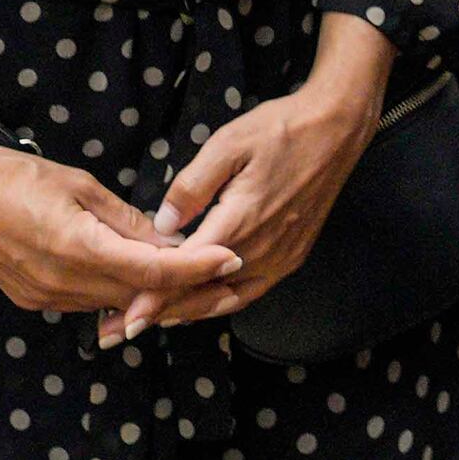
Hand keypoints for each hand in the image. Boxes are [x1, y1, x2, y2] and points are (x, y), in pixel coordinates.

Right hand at [0, 132, 234, 338]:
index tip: (231, 259)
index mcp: (77, 248)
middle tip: (223, 272)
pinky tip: (138, 277)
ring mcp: (45, 297)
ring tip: (190, 273)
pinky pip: (87, 302)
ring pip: (113, 302)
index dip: (196, 268)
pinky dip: (117, 291)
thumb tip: (168, 241)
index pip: (151, 271)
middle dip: (183, 285)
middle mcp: (62, 283)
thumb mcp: (80, 186)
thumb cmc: (17, 176)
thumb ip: (125, 220)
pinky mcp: (33, 299)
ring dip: (151, 292)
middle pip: (137, 294)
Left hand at [154, 47, 396, 332]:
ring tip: (152, 323)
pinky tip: (198, 305)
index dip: (154, 296)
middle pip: (203, 293)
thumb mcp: (228, 144)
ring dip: (188, 313)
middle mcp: (262, 249)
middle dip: (161, 313)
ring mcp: (281, 257)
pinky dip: (220, 303)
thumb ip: (191, 187)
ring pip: (226, 299)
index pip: (187, 269)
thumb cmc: (279, 129)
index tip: (126, 317)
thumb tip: (162, 226)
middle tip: (122, 330)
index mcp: (240, 221)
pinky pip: (249, 292)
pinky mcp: (292, 256)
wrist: (336, 129)